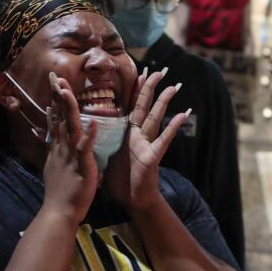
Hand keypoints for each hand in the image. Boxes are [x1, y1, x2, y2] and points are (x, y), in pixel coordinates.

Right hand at [42, 72, 97, 225]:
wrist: (59, 212)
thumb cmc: (61, 194)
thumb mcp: (56, 170)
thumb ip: (57, 157)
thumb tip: (54, 150)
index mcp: (58, 149)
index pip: (56, 120)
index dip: (55, 102)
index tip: (54, 85)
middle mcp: (61, 148)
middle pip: (59, 117)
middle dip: (57, 96)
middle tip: (54, 76)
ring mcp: (70, 155)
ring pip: (70, 127)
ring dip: (69, 108)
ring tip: (67, 90)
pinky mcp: (81, 165)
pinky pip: (85, 148)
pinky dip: (88, 135)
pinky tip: (92, 122)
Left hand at [105, 67, 186, 212]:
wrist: (130, 200)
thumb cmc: (119, 179)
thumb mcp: (106, 155)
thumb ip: (102, 141)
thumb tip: (89, 129)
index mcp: (125, 134)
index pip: (130, 107)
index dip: (134, 90)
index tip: (140, 71)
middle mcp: (138, 136)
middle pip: (144, 107)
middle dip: (151, 88)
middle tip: (160, 70)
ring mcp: (146, 145)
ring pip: (155, 118)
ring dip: (164, 102)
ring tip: (174, 86)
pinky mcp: (152, 157)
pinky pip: (163, 140)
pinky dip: (172, 127)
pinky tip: (183, 114)